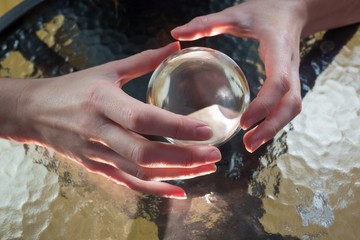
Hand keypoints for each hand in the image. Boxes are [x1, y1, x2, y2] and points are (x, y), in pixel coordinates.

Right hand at [8, 42, 220, 198]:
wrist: (36, 112)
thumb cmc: (74, 88)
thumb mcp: (107, 70)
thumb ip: (143, 60)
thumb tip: (174, 47)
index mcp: (103, 101)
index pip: (143, 118)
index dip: (176, 127)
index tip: (206, 130)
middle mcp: (100, 131)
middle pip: (145, 153)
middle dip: (184, 157)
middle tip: (214, 155)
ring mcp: (97, 154)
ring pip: (140, 172)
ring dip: (176, 173)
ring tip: (205, 169)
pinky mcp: (97, 168)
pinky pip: (128, 183)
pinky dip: (155, 190)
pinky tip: (178, 191)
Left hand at [171, 0, 305, 151]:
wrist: (293, 10)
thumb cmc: (264, 11)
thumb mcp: (236, 14)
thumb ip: (208, 23)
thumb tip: (176, 33)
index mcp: (279, 49)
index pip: (278, 83)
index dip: (264, 105)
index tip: (243, 122)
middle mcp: (290, 66)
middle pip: (291, 104)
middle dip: (272, 128)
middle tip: (248, 145)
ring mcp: (293, 75)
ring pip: (292, 108)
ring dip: (275, 129)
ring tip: (251, 144)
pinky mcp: (289, 81)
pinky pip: (287, 106)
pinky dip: (274, 121)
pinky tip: (256, 130)